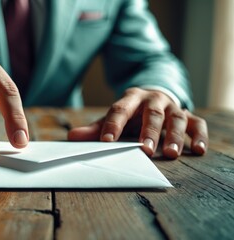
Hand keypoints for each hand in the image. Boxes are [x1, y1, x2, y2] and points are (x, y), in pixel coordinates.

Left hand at [68, 87, 207, 158]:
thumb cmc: (131, 114)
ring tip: (171, 153)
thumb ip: (96, 128)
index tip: (107, 141)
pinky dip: (199, 136)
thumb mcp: (114, 118)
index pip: (120, 109)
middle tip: (145, 151)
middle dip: (148, 132)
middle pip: (151, 114)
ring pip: (176, 119)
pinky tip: (198, 150)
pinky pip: (197, 124)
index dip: (113, 124)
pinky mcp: (188, 115)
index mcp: (130, 99)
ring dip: (174, 136)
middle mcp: (153, 100)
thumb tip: (71, 137)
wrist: (155, 98)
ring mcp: (172, 107)